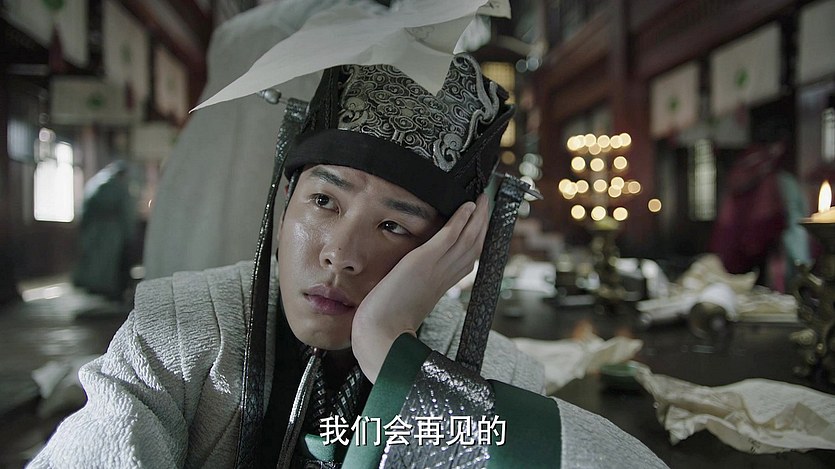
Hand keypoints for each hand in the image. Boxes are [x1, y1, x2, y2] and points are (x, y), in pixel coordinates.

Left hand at [351, 193, 489, 382]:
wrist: (381, 336)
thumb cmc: (386, 324)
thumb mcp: (404, 302)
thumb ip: (412, 289)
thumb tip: (409, 282)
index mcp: (442, 287)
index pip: (468, 261)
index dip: (477, 241)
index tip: (481, 227)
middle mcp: (444, 277)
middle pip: (474, 246)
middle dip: (483, 223)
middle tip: (488, 204)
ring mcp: (436, 268)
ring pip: (467, 238)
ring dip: (477, 216)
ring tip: (483, 199)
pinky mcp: (423, 261)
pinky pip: (449, 237)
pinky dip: (461, 220)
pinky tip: (467, 207)